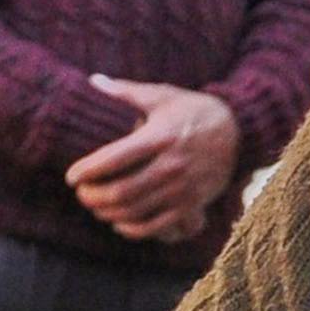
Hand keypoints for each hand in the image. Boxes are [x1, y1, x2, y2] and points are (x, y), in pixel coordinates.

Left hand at [66, 75, 240, 243]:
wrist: (238, 131)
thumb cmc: (193, 110)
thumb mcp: (162, 96)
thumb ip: (126, 92)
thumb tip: (92, 81)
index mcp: (160, 136)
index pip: (114, 159)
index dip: (87, 170)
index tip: (71, 176)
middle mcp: (171, 165)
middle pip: (121, 191)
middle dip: (93, 197)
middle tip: (80, 194)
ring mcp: (183, 189)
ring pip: (135, 211)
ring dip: (108, 213)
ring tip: (95, 206)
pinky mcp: (192, 205)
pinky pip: (156, 227)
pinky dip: (132, 229)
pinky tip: (118, 222)